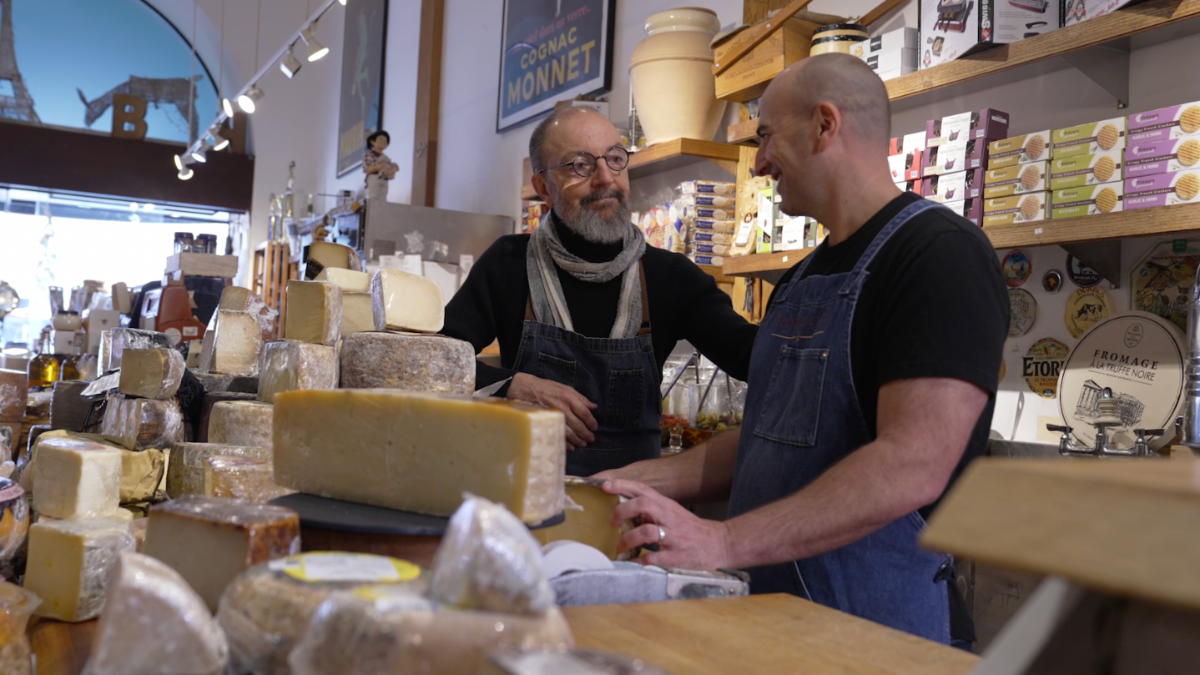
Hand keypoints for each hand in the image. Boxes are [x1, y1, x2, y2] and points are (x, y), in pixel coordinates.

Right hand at [507, 372, 597, 449]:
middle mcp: (562, 407)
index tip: (594, 427)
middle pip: (578, 425)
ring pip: (569, 432)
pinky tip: (571, 446)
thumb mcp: (566, 388)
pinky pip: (558, 435)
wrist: (528, 390)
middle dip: (586, 434)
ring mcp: (554, 416)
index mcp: (569, 398)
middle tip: (590, 439)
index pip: (584, 413)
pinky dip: (566, 443)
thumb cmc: (548, 388)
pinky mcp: (547, 423)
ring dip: (578, 440)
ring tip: (582, 444)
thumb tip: (594, 406)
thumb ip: (581, 398)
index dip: (591, 421)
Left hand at [603, 479, 733, 569]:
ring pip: (648, 532)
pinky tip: (632, 562)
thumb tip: (622, 507)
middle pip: (643, 505)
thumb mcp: (671, 512)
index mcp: (666, 506)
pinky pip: (654, 558)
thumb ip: (650, 509)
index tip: (604, 486)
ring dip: (629, 538)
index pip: (643, 489)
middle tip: (611, 521)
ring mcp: (673, 537)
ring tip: (619, 546)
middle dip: (622, 511)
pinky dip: (640, 560)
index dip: (623, 485)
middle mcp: (669, 518)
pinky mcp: (677, 556)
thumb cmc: (689, 528)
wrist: (717, 543)